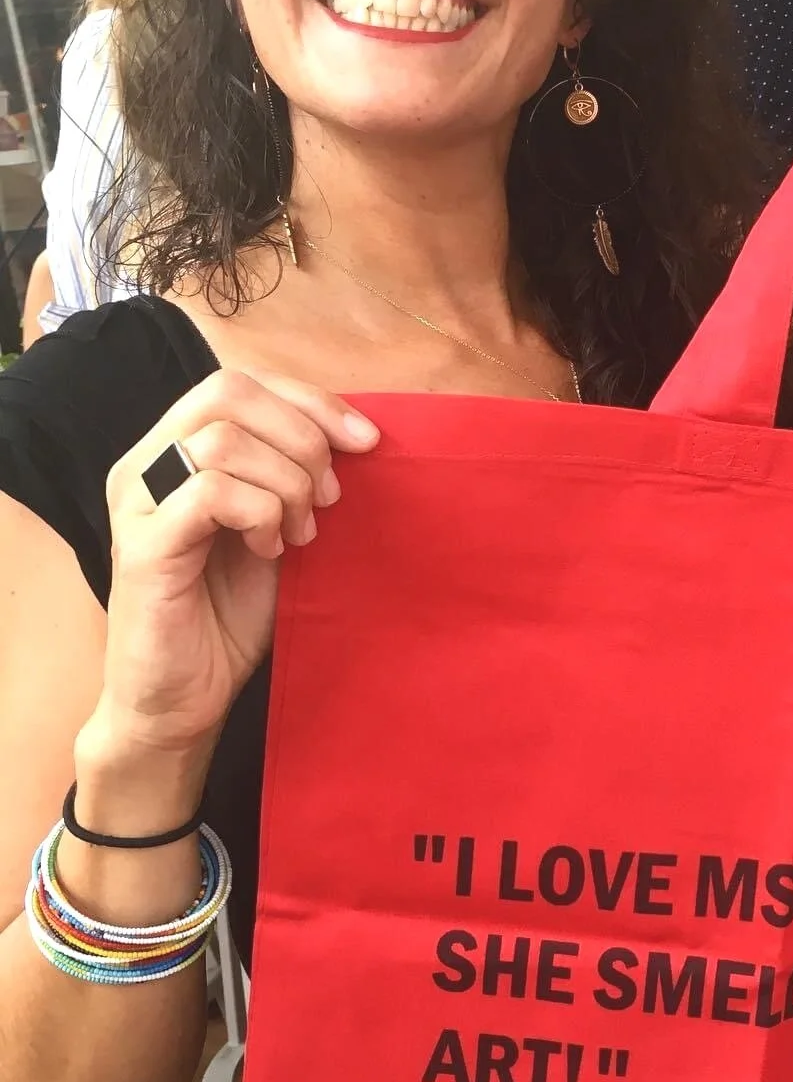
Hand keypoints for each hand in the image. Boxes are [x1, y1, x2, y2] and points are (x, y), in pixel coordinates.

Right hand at [95, 371, 377, 761]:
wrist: (186, 698)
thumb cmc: (230, 613)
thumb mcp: (278, 526)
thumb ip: (297, 476)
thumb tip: (356, 435)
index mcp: (175, 450)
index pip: (242, 383)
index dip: (311, 402)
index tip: (366, 442)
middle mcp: (144, 464)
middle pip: (227, 391)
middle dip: (301, 437)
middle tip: (328, 499)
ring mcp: (137, 503)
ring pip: (222, 441)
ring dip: (286, 484)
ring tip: (301, 533)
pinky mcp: (142, 548)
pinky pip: (209, 494)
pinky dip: (259, 514)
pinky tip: (271, 550)